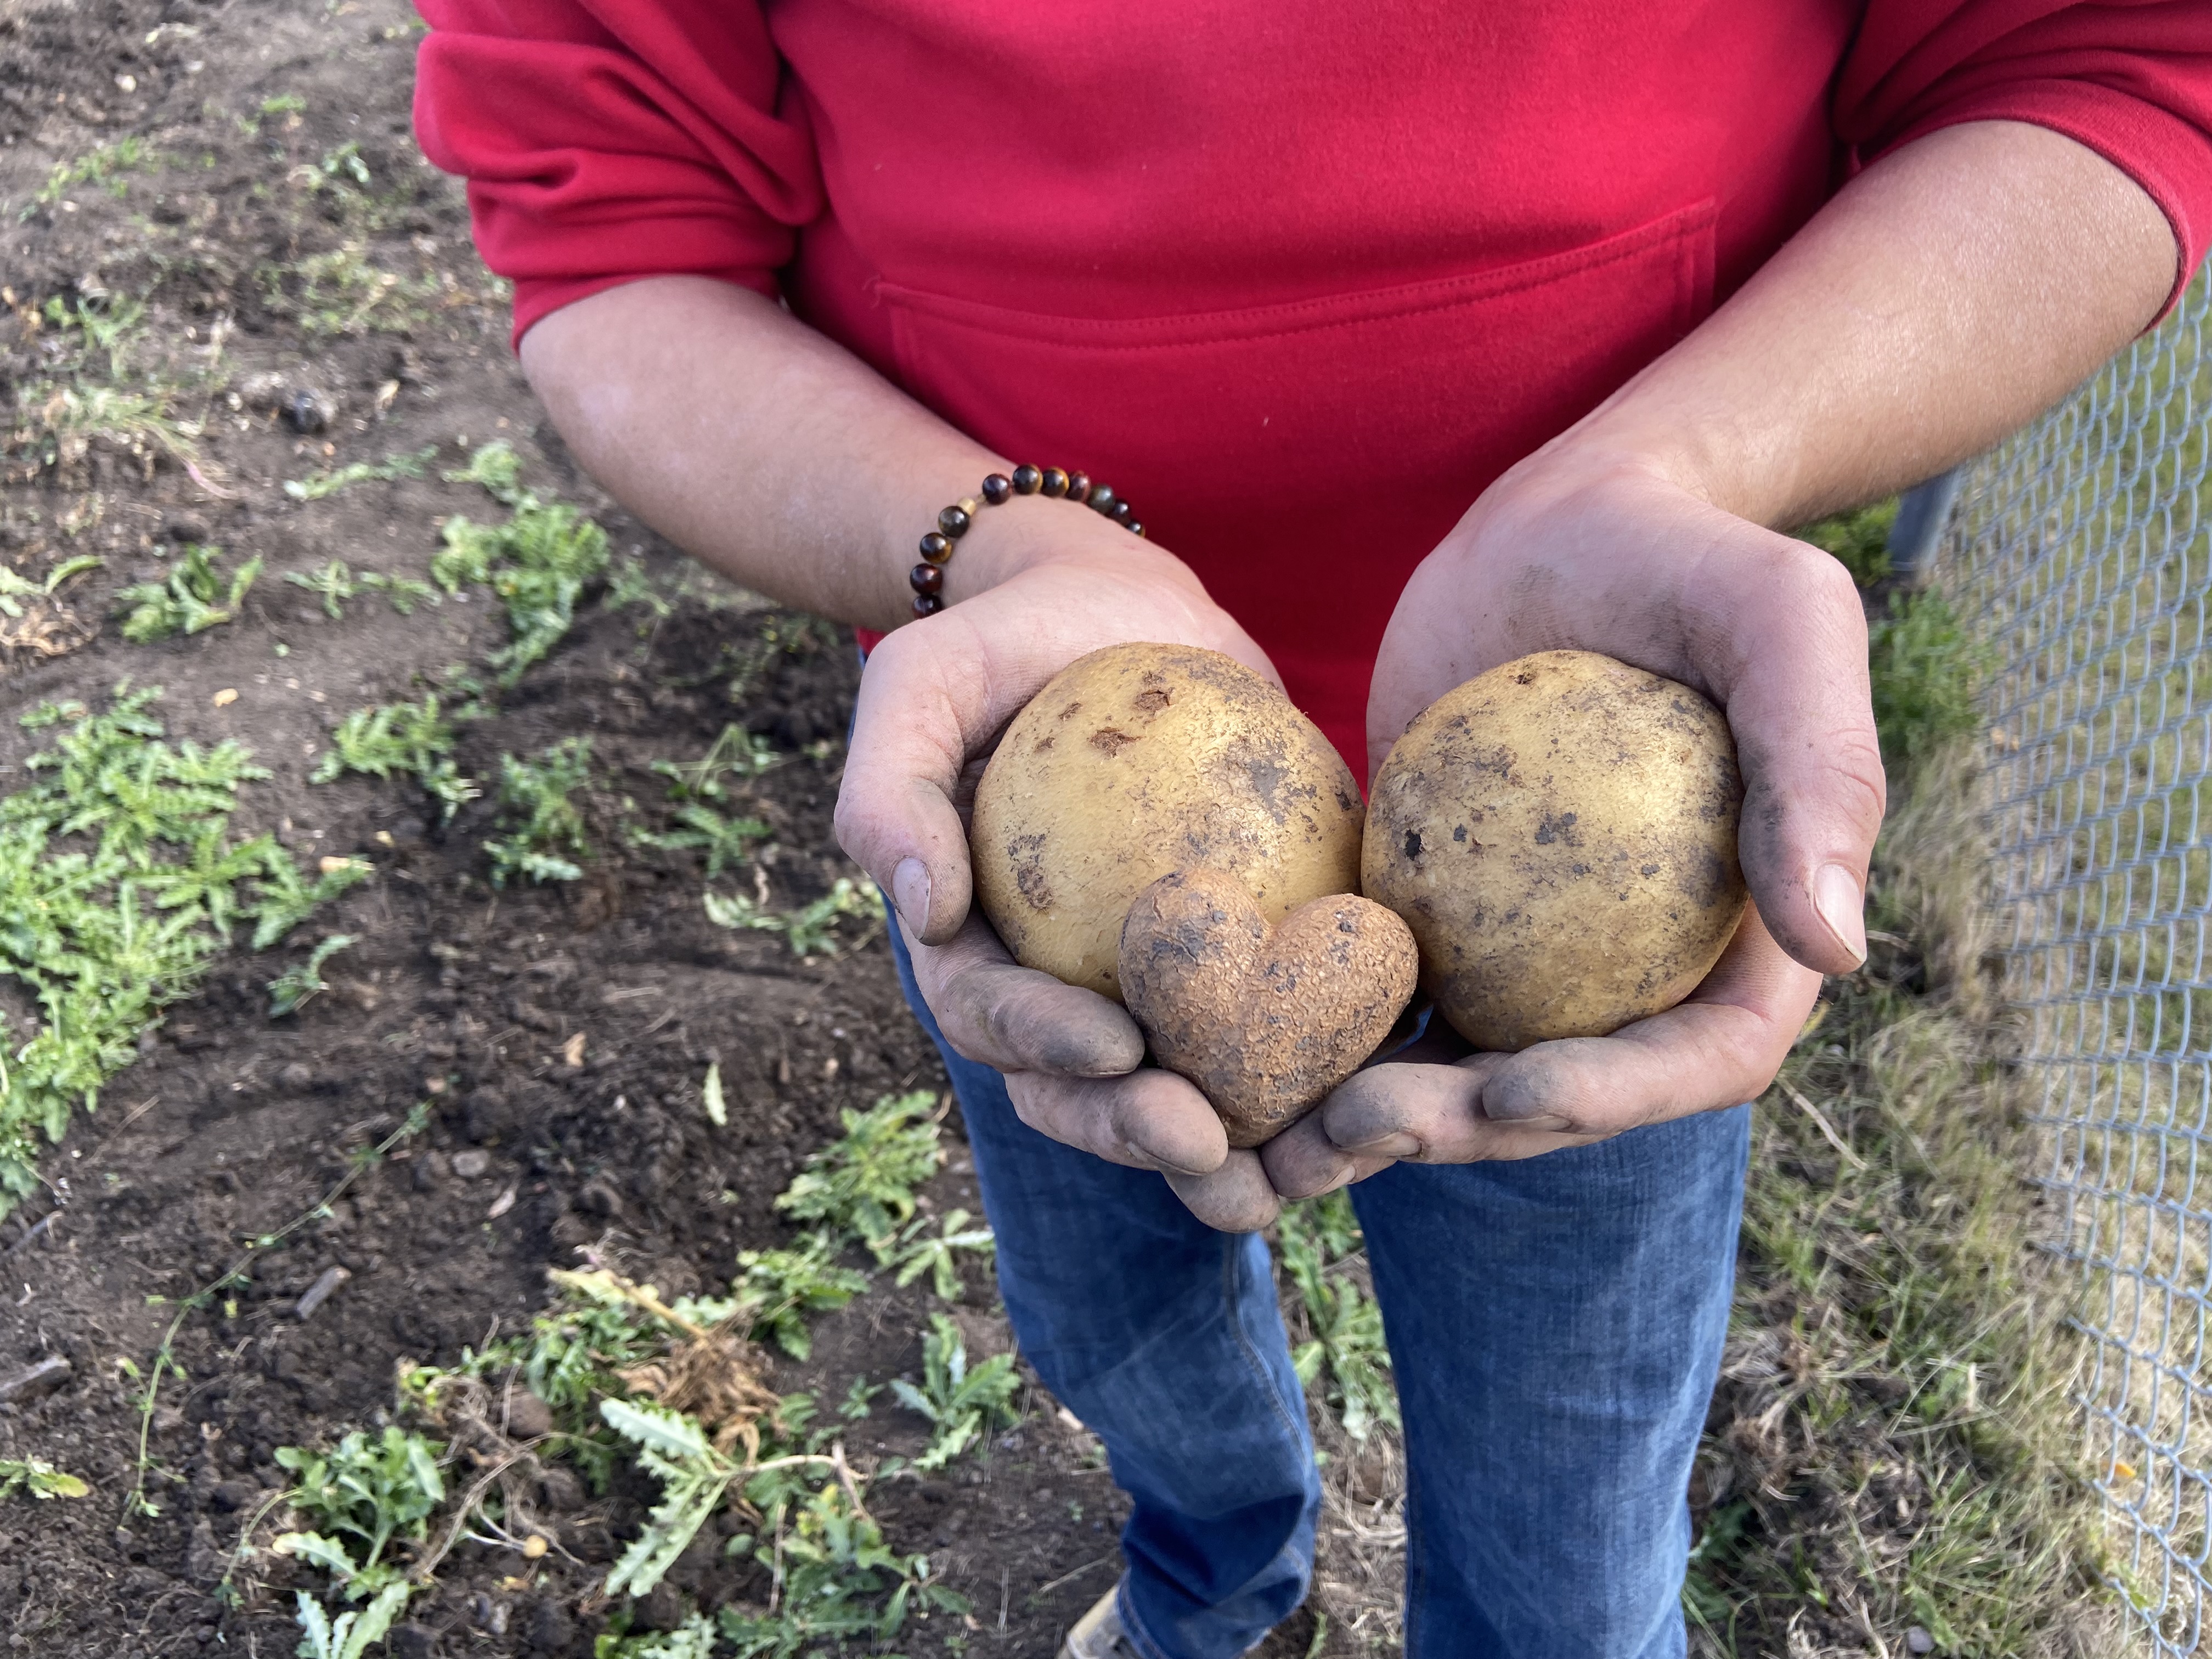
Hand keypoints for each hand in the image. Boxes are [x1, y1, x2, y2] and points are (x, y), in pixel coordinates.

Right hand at [834, 530, 1288, 1231]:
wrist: (1111, 609)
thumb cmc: (999, 645)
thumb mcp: (917, 683)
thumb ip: (890, 792)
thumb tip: (928, 914)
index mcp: (973, 951)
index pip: (996, 1016)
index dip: (1047, 1046)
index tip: (1114, 1049)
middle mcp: (1058, 987)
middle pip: (1086, 1088)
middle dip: (1138, 1132)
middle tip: (1206, 1146)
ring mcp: (1150, 981)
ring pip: (1184, 1084)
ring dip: (1236, 1144)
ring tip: (1291, 1177)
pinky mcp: (1238, 951)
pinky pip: (1278, 1019)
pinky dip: (1319, 1067)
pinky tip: (1377, 1087)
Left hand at [1265, 452, 1870, 1196]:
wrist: (1564, 522)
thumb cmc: (1692, 557)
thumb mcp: (1784, 621)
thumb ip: (1821, 769)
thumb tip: (1836, 950)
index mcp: (1743, 933)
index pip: (1699, 1055)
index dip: (1615, 1099)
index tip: (1511, 1095)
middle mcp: (1639, 963)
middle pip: (1563, 1087)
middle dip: (1465, 1132)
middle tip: (1357, 1123)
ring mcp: (1530, 948)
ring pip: (1459, 1061)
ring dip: (1375, 1112)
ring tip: (1279, 1125)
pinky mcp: (1432, 910)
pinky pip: (1377, 985)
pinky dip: (1315, 1026)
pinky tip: (1229, 1042)